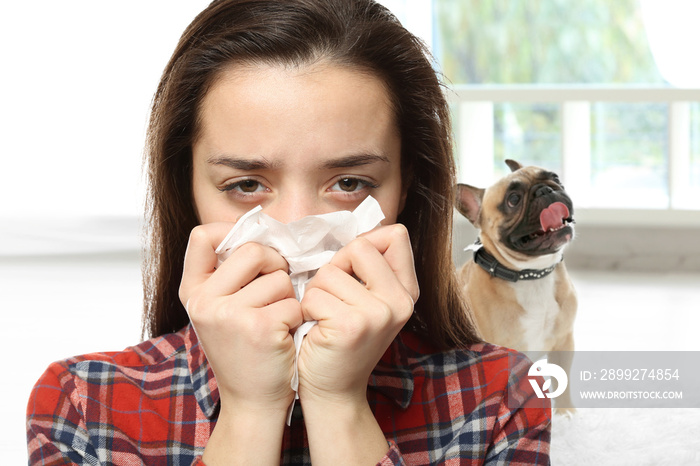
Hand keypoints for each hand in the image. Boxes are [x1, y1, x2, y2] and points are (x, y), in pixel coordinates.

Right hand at [179, 223, 303, 412]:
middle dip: (274, 265)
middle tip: (276, 289)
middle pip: (252, 249)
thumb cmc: (244, 351)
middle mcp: (203, 301)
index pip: (202, 235)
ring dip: (288, 296)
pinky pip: (293, 301)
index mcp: (192, 292)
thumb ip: (228, 275)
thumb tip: (256, 229)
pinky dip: (297, 317)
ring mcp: (229, 314)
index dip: (231, 232)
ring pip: (279, 277)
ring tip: (276, 321)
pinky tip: (284, 337)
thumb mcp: (220, 311)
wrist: (252, 402)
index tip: (250, 250)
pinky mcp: (259, 327)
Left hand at [297, 223, 418, 404]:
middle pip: (359, 246)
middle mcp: (401, 301)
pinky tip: (316, 330)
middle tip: (334, 300)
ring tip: (324, 318)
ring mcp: (379, 314)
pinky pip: (314, 295)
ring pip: (329, 271)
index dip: (364, 247)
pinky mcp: (352, 325)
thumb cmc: (341, 341)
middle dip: (335, 268)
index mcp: (407, 291)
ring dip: (316, 292)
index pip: (395, 234)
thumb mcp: (368, 301)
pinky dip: (306, 310)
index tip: (353, 274)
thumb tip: (364, 229)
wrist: (334, 390)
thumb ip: (370, 268)